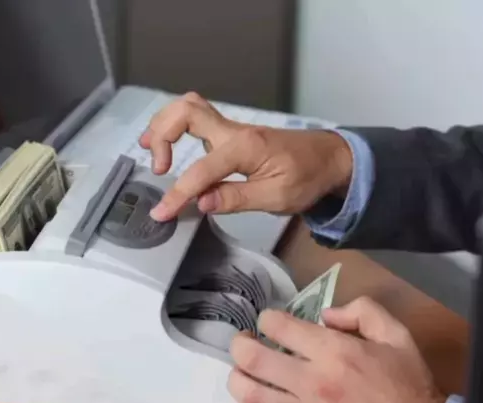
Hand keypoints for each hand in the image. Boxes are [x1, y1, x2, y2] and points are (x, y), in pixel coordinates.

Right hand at [139, 92, 353, 220]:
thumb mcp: (277, 197)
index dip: (178, 194)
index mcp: (245, 147)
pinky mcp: (230, 134)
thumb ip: (236, 198)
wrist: (331, 159)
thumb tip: (201, 202)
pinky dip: (174, 126)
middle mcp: (234, 131)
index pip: (201, 171)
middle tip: (158, 167)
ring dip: (164, 124)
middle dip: (162, 134)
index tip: (162, 213)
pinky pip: (196, 119)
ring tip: (151, 150)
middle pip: (186, 111)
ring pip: (188, 108)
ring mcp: (231, 130)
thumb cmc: (308, 177)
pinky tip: (166, 144)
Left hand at [228, 297, 445, 402]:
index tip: (270, 322)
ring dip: (238, 379)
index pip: (278, 326)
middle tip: (245, 341)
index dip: (267, 318)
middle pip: (252, 358)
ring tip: (244, 373)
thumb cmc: (408, 389)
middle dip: (240, 344)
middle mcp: (312, 383)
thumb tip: (325, 314)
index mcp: (334, 353)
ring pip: (248, 395)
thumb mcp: (397, 337)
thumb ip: (363, 311)